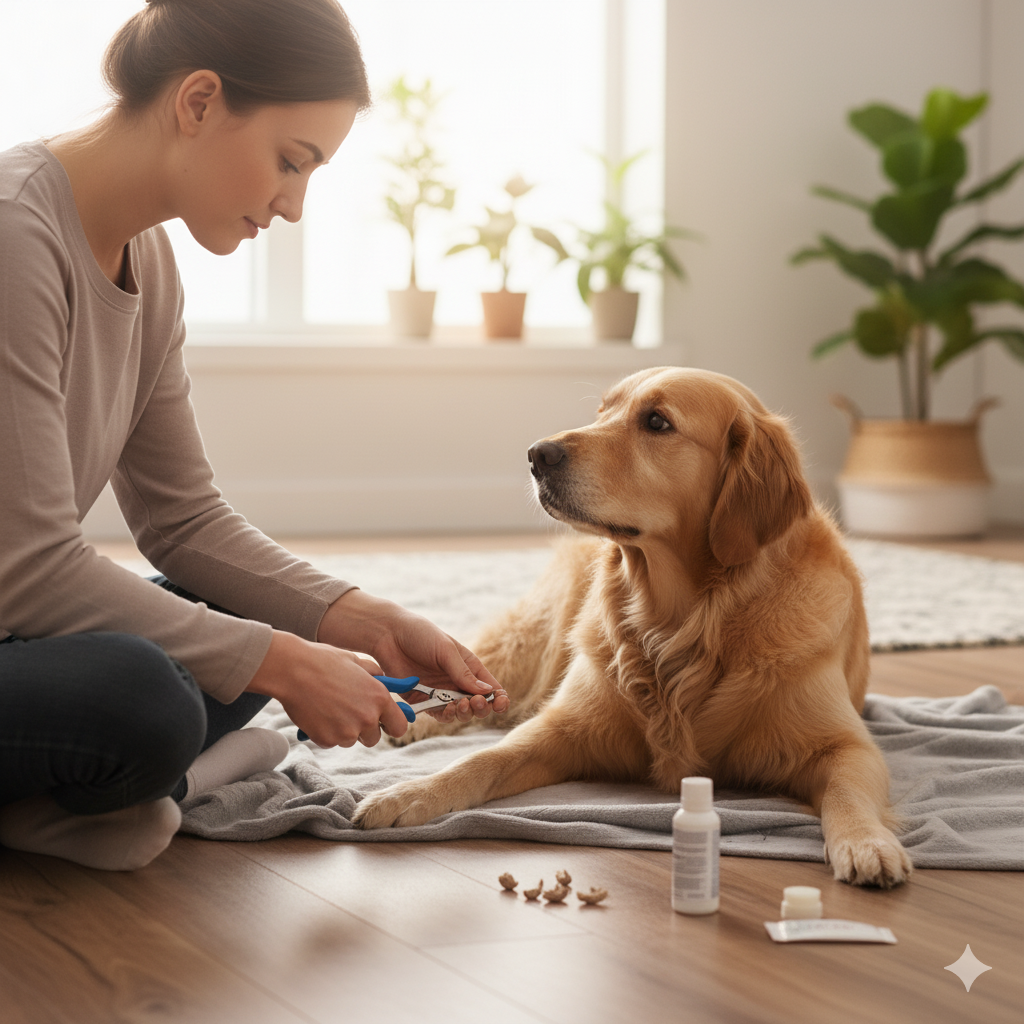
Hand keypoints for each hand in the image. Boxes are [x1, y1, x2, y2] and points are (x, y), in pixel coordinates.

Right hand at [245, 632, 408, 746]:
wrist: (292, 670)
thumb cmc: (324, 661)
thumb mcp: (357, 661)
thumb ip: (375, 674)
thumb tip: (384, 680)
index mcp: (379, 698)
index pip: (399, 726)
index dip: (391, 725)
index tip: (384, 722)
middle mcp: (367, 718)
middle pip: (374, 738)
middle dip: (364, 729)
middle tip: (349, 713)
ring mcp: (347, 732)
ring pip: (351, 740)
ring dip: (343, 730)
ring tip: (329, 708)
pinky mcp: (327, 739)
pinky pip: (331, 742)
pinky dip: (326, 732)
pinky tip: (318, 713)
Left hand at [317, 590, 509, 724]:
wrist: (388, 636)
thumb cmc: (420, 635)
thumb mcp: (446, 650)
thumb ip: (463, 673)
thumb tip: (487, 691)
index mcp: (468, 666)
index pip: (490, 686)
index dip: (498, 697)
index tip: (500, 702)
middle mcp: (457, 681)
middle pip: (478, 703)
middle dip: (481, 707)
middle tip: (476, 702)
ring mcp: (441, 693)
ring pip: (460, 712)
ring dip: (465, 713)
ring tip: (461, 705)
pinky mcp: (424, 701)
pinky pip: (440, 714)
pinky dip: (447, 716)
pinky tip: (448, 709)